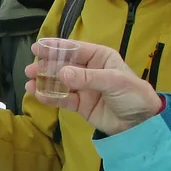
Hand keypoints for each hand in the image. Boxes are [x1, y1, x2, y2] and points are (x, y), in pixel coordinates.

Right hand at [26, 37, 163, 134]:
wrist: (141, 123)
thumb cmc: (133, 94)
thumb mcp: (113, 82)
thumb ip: (87, 78)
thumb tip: (61, 73)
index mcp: (100, 57)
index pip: (74, 49)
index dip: (56, 47)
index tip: (38, 47)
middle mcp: (90, 70)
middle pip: (63, 65)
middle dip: (46, 66)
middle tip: (30, 69)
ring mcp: (84, 88)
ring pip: (60, 82)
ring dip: (44, 82)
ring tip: (29, 83)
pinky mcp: (81, 105)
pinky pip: (63, 99)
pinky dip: (51, 97)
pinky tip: (39, 96)